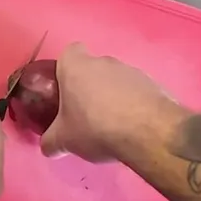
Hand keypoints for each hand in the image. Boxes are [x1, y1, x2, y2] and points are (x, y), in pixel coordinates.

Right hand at [40, 43, 186, 162]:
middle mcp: (104, 61)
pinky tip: (131, 126)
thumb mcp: (64, 140)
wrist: (147, 131)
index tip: (66, 89)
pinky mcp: (152, 83)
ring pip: (115, 80)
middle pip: (93, 68)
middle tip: (86, 113)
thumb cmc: (95, 127)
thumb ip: (51, 141)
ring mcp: (131, 70)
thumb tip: (48, 147)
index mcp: (77, 66)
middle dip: (89, 86)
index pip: (69, 53)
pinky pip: (136, 91)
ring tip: (111, 124)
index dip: (66, 69)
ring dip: (112, 96)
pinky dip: (132, 104)